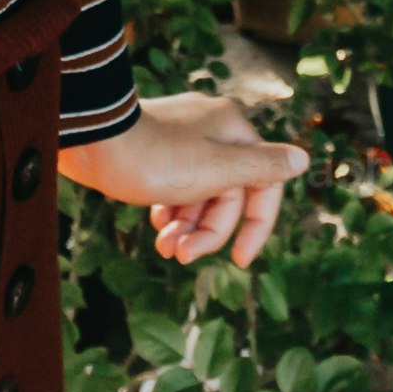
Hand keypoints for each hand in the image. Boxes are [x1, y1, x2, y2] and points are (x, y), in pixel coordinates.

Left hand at [56, 90, 308, 267]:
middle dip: (207, 231)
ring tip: (165, 247)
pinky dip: (171, 209)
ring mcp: (182, 138)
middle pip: (228, 194)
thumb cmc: (153, 157)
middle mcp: (212, 129)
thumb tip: (302, 159)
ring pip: (200, 193)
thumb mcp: (215, 170)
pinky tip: (157, 224)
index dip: (256, 226)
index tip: (239, 261)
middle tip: (181, 256)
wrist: (89, 138)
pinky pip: (176, 186)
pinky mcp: (155, 147)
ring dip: (187, 226)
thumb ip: (261, 168)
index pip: (264, 185)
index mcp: (234, 130)